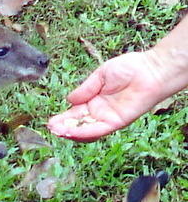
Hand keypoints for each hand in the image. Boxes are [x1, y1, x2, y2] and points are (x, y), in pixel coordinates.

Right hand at [47, 51, 166, 141]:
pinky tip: (73, 132)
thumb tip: (69, 100)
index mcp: (93, 102)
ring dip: (71, 133)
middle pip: (78, 125)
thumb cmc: (129, 68)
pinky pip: (98, 130)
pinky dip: (85, 132)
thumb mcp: (100, 76)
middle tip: (51, 129)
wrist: (150, 70)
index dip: (63, 119)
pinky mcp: (117, 122)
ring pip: (86, 131)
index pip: (75, 115)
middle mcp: (99, 113)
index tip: (51, 122)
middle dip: (64, 128)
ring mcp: (107, 119)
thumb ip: (85, 89)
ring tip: (58, 132)